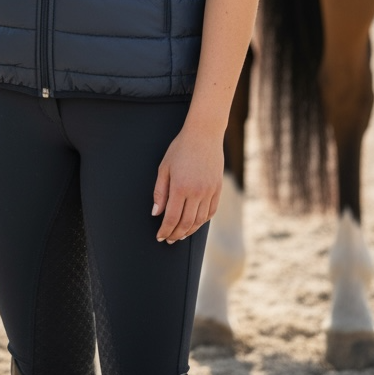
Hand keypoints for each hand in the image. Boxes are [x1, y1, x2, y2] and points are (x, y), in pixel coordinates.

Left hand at [152, 123, 223, 243]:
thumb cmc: (180, 148)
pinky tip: (195, 224)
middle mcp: (196, 192)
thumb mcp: (164, 167)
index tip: (160, 237)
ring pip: (199, 221)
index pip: (171, 218)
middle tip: (169, 239)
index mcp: (180, 187)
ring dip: (189, 231)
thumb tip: (156, 213)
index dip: (165, 230)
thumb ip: (160, 191)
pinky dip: (202, 222)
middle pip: (186, 223)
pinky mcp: (218, 189)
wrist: (204, 134)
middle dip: (176, 234)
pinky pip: (211, 212)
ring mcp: (209, 192)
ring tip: (180, 235)